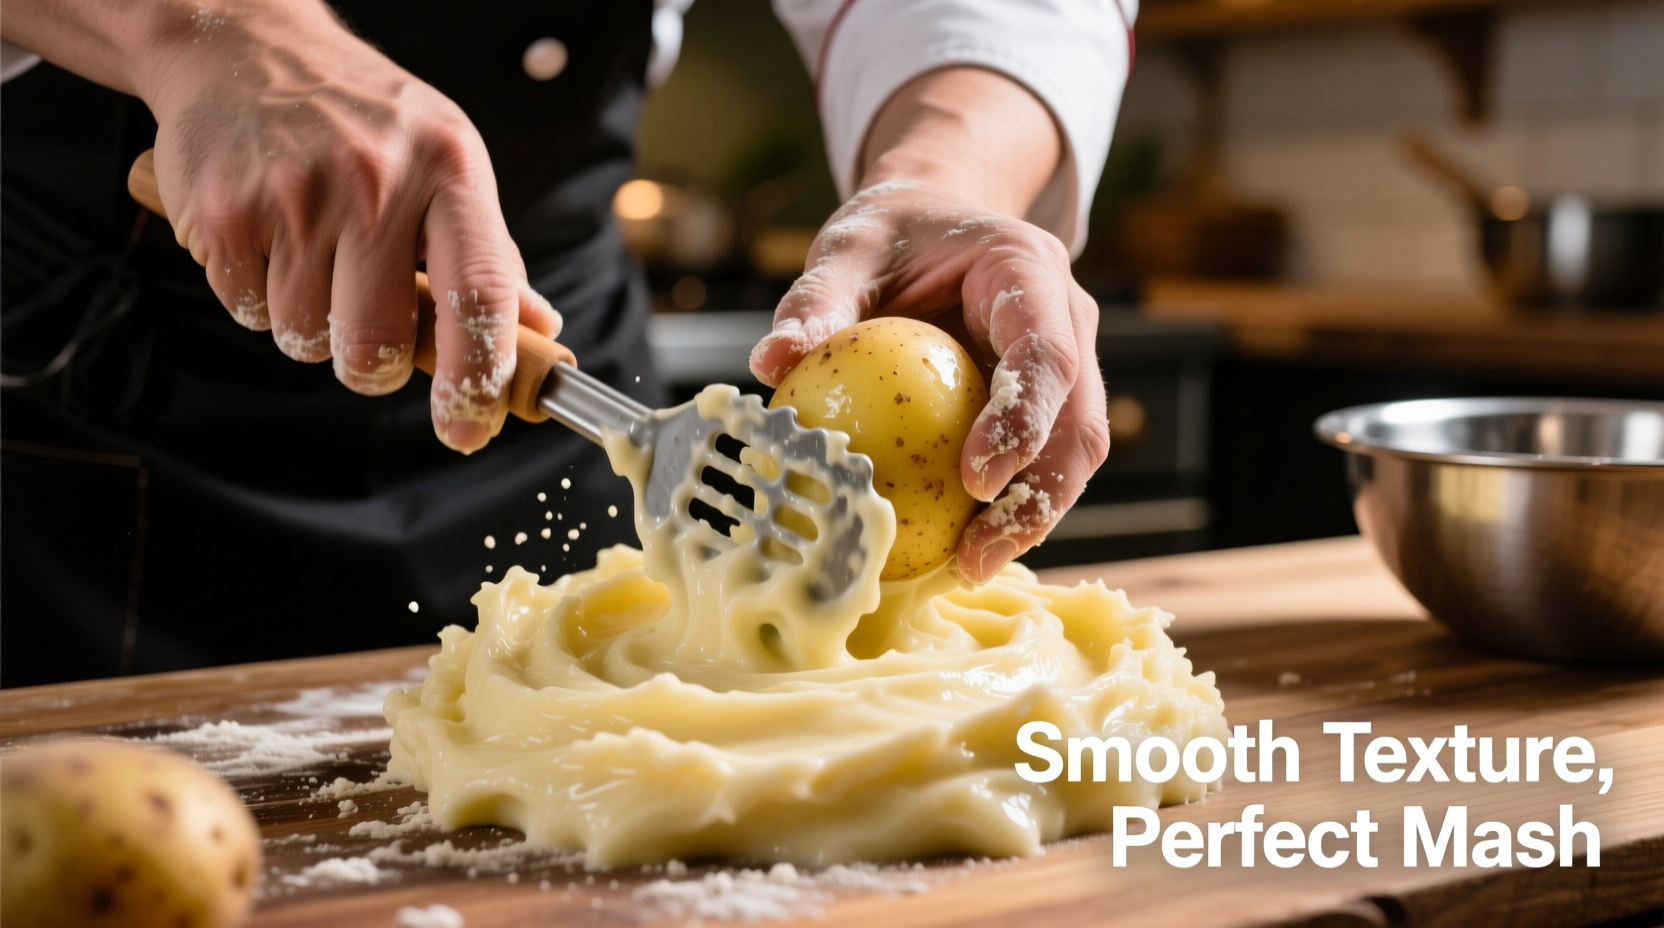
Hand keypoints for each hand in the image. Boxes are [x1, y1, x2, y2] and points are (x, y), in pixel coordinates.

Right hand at [7, 0, 559, 451]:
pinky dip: (256, 296)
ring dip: (308, 321)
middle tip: (364, 331)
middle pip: (375, 344)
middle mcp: (378, 180)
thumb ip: (491, 256)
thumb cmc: (365, 121)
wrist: (246, 47)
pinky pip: (247, 311)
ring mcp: (297, 194)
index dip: (479, 375)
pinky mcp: (227, 211)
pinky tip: (268, 239)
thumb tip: (541, 335)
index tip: (470, 427)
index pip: (480, 293)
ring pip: (306, 337)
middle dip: (369, 364)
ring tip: (311, 253)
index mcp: (451, 170)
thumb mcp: (448, 165)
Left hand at [750, 69, 1107, 583]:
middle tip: (976, 555)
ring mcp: (1068, 367)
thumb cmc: (891, 235)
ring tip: (968, 566)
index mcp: (1026, 271)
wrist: (934, 223)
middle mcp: (1067, 320)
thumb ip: (817, 298)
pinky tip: (955, 551)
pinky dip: (1008, 509)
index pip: (1044, 353)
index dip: (1022, 420)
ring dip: (1032, 518)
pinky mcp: (1049, 405)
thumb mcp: (848, 249)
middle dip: (1039, 496)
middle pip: (1078, 421)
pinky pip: (1041, 464)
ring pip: (1074, 453)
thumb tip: (771, 359)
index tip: (975, 479)